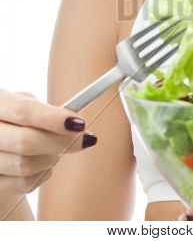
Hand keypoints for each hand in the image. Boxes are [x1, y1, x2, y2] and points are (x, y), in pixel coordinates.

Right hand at [0, 89, 96, 205]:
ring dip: (52, 158)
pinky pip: (23, 184)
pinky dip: (43, 174)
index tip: (80, 124)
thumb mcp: (24, 102)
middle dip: (62, 142)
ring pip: (26, 166)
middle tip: (85, 139)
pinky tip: (45, 163)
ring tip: (58, 148)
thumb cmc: (13, 117)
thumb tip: (75, 124)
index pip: (22, 110)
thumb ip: (46, 110)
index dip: (54, 119)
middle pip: (25, 141)